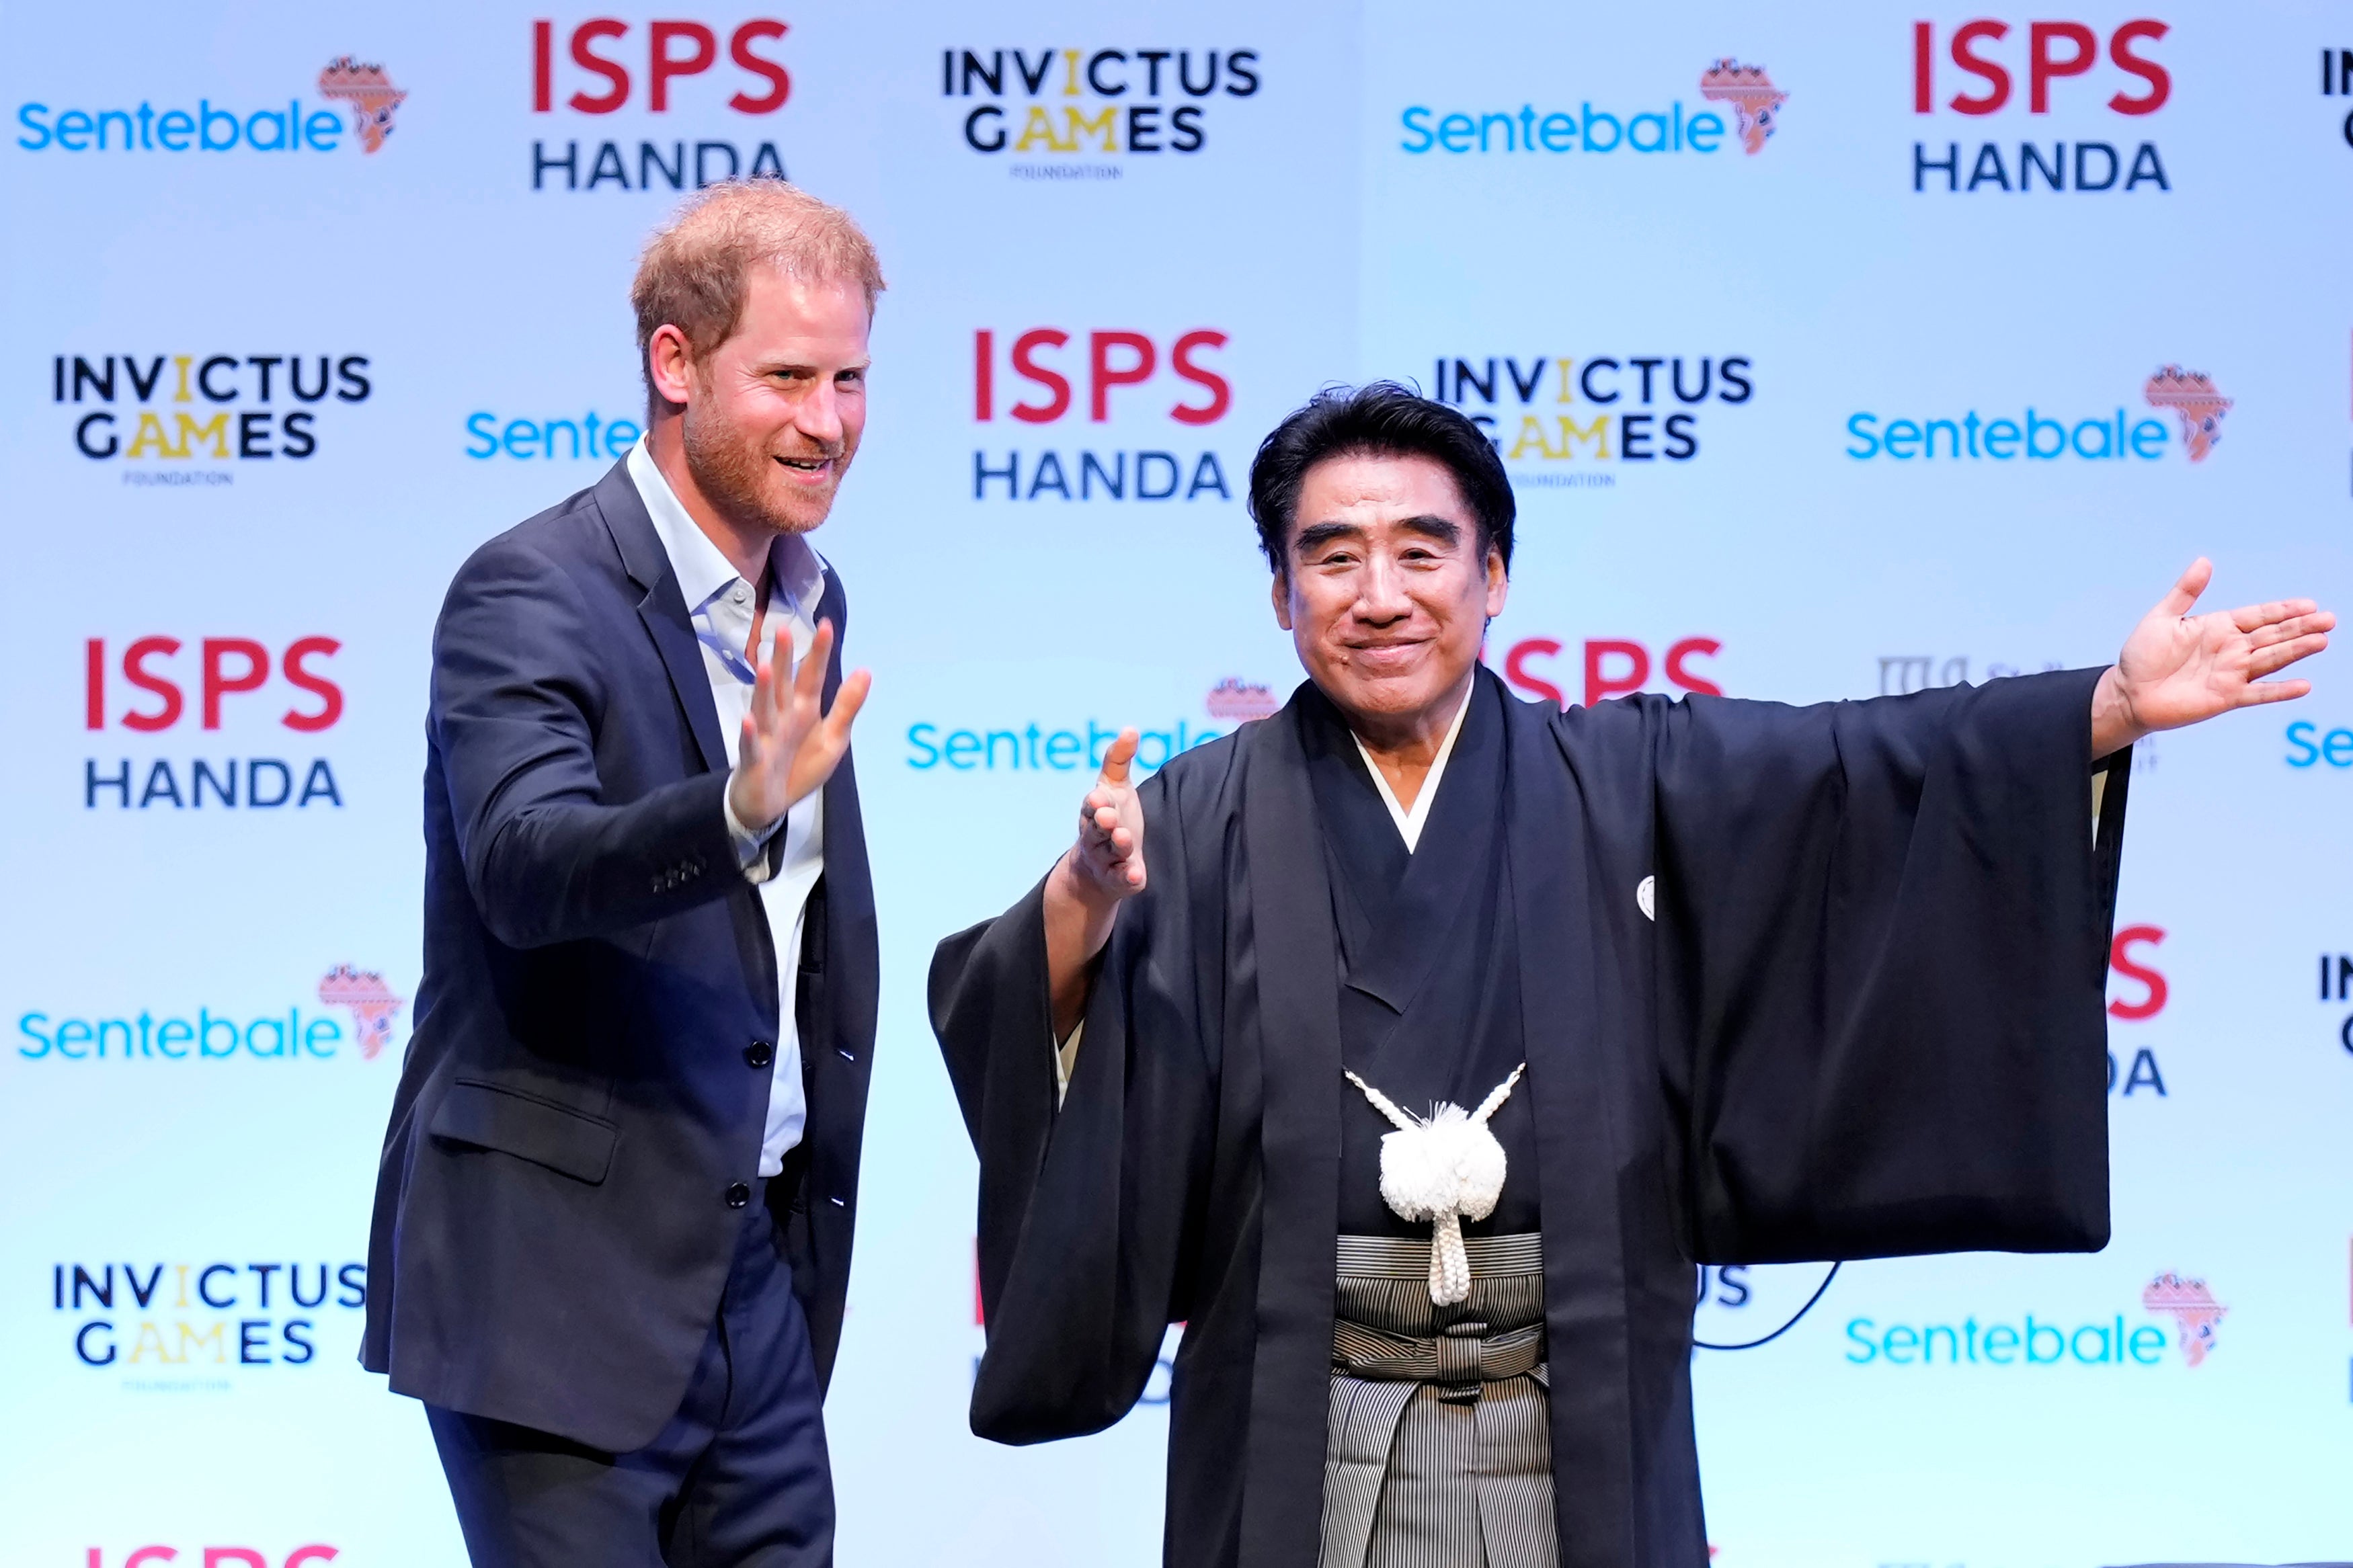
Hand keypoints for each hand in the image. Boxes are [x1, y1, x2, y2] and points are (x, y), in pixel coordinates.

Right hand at [726, 619, 869, 833]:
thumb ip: (847, 706)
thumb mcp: (833, 738)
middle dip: (785, 659)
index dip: (819, 653)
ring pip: (765, 708)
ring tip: (766, 666)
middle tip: (784, 630)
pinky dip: (751, 734)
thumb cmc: (800, 766)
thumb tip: (866, 671)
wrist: (771, 803)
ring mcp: (767, 736)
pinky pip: (752, 745)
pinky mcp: (755, 759)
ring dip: (765, 689)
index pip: (812, 676)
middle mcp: (783, 717)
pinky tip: (750, 720)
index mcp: (804, 709)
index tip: (826, 626)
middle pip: (784, 684)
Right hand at [1043, 728, 1144, 1039]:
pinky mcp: (1120, 880)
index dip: (1095, 803)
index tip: (1098, 796)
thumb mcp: (1115, 790)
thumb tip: (1131, 728)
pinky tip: (1136, 875)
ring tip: (1124, 838)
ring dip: (1116, 845)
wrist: (1097, 872)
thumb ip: (1118, 761)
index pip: (1092, 806)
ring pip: (1109, 853)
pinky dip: (1127, 877)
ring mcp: (1106, 860)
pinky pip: (1122, 880)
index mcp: (1094, 813)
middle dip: (1101, 822)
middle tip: (1107, 816)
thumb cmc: (1111, 820)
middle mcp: (1096, 837)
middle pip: (1096, 830)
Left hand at [2090, 559, 2332, 754]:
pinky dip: (2279, 691)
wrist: (2128, 693)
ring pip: (2271, 660)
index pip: (2259, 616)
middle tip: (2328, 619)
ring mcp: (2231, 673)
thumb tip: (2205, 562)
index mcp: (2219, 627)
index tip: (2309, 604)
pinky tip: (2303, 686)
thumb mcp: (2162, 618)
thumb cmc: (2142, 656)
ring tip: (2322, 641)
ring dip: (2296, 651)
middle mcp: (2231, 649)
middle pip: (2273, 636)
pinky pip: (2257, 693)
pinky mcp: (2226, 697)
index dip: (2283, 610)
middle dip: (2300, 627)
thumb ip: (2185, 592)